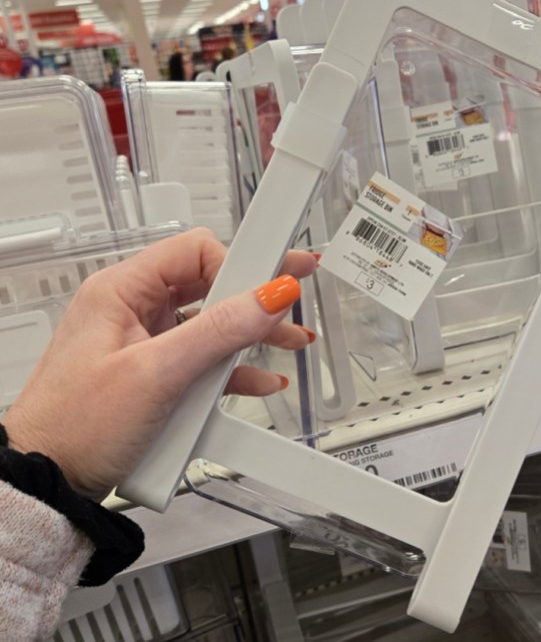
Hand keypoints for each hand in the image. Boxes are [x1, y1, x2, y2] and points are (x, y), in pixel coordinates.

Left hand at [3, 228, 317, 501]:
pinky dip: (233, 368)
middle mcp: (131, 309)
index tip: (279, 283)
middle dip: (256, 296)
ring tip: (290, 341)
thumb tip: (270, 295)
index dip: (240, 264)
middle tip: (297, 293)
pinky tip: (260, 379)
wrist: (48, 483)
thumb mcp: (157, 374)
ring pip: (210, 322)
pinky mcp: (153, 374)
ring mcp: (143, 342)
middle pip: (208, 283)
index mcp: (120, 291)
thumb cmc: (75, 427)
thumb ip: (219, 331)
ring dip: (251, 334)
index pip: (196, 252)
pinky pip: (203, 358)